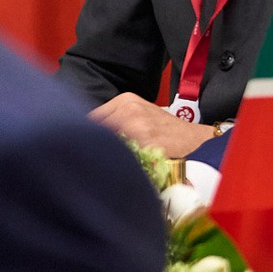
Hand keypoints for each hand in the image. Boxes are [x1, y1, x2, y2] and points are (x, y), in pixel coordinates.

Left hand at [90, 93, 215, 158]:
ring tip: (101, 166)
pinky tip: (120, 170)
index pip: (90, 118)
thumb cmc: (165, 132)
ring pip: (105, 144)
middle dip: (89, 146)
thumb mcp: (140, 115)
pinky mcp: (146, 144)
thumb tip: (85, 136)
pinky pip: (123, 157)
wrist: (196, 141)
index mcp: (125, 101)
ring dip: (101, 156)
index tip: (76, 148)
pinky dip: (118, 164)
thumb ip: (115, 121)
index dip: (81, 134)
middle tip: (87, 159)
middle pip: (94, 130)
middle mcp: (129, 110)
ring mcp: (138, 126)